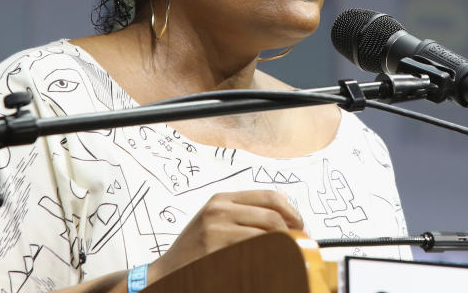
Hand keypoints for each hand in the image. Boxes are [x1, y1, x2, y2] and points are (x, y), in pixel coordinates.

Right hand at [149, 190, 304, 278]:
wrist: (167, 271)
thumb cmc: (195, 250)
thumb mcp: (216, 221)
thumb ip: (244, 215)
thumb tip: (285, 220)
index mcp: (222, 199)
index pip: (269, 196)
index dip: (292, 211)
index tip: (300, 225)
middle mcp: (219, 209)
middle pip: (272, 216)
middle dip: (292, 232)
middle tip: (299, 245)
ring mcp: (216, 229)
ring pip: (266, 234)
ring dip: (283, 247)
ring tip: (289, 255)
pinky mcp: (214, 248)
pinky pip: (253, 251)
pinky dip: (268, 258)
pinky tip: (271, 264)